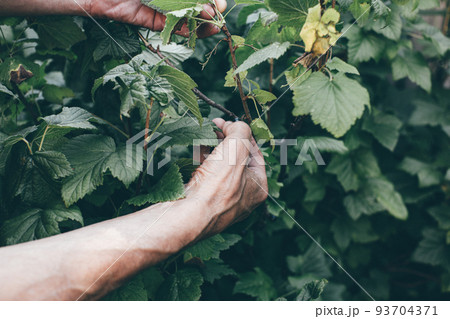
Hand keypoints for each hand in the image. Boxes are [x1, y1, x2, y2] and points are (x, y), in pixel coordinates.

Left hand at [88, 0, 226, 37]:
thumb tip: (200, 1)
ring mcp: (158, 6)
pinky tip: (195, 31)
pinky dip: (183, 30)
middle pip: (193, 4)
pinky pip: (168, 27)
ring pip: (183, 17)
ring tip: (211, 25)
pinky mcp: (148, 19)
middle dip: (208, 10)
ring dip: (199, 22)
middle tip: (217, 15)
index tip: (219, 3)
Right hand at [186, 119, 268, 235]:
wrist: (187, 216)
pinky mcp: (205, 201)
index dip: (242, 134)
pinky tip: (196, 151)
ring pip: (221, 168)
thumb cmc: (216, 186)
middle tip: (214, 127)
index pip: (255, 153)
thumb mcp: (235, 148)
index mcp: (258, 187)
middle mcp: (244, 196)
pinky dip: (203, 163)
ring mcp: (223, 200)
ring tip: (204, 135)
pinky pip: (207, 178)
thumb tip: (233, 125)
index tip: (228, 122)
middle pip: (237, 160)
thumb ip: (240, 131)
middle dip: (226, 140)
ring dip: (213, 150)